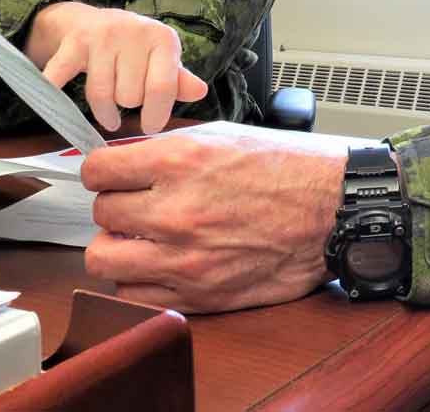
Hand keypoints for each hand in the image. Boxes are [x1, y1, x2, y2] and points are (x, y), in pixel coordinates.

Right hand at [25, 2, 206, 133]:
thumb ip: (179, 80)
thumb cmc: (138, 49)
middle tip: (127, 98)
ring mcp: (102, 36)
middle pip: (129, 96)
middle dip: (128, 104)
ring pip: (101, 95)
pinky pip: (61, 77)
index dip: (156, 114)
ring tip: (109, 114)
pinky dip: (54, 93)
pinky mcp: (73, 43)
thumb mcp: (164, 59)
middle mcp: (134, 32)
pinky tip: (55, 107)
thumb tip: (200, 91)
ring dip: (104, 112)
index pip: (162, 87)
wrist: (96, 21)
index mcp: (163, 38)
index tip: (151, 127)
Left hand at [81, 130, 346, 311]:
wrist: (333, 210)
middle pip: (99, 213)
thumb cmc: (288, 169)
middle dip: (115, 205)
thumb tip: (123, 158)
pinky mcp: (197, 294)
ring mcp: (183, 258)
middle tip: (137, 204)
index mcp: (179, 162)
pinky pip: (133, 294)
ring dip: (118, 245)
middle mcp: (174, 210)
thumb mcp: (223, 136)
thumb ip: (167, 148)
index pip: (97, 170)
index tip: (112, 175)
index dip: (102, 171)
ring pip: (103, 258)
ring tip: (142, 237)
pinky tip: (161, 262)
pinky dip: (140, 278)